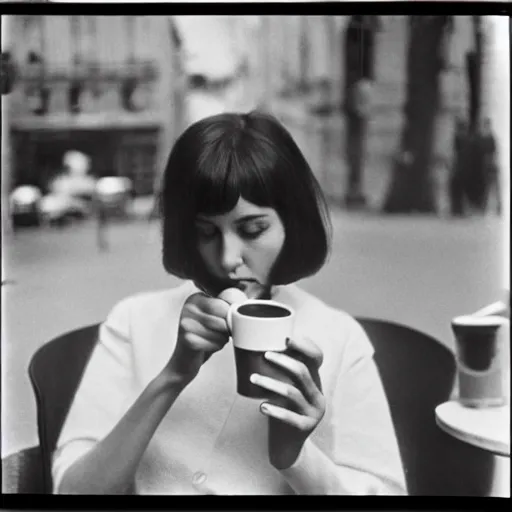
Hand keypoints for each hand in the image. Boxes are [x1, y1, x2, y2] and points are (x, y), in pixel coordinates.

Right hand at [166, 288, 246, 384]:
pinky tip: (209, 347)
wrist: (183, 360)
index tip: (232, 323)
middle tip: (225, 333)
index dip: (232, 316)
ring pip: (219, 329)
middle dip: (228, 328)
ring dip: (223, 338)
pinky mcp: (187, 339)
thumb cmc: (204, 337)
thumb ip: (226, 308)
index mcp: (196, 298)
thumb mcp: (213, 318)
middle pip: (221, 315)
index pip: (222, 304)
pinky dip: (216, 347)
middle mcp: (188, 308)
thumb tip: (246, 304)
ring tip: (217, 339)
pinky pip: (213, 343)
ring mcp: (186, 323)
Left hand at [250, 337, 324, 469]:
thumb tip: (259, 346)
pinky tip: (261, 407)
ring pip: (292, 393)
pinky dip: (274, 410)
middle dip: (283, 361)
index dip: (304, 346)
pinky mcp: (305, 428)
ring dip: (270, 383)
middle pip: (302, 372)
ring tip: (253, 378)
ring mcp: (313, 412)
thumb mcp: (287, 390)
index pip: (317, 358)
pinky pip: (290, 417)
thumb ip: (282, 373)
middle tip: (265, 355)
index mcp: (315, 382)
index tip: (286, 338)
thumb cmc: (283, 410)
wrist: (288, 446)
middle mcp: (317, 395)